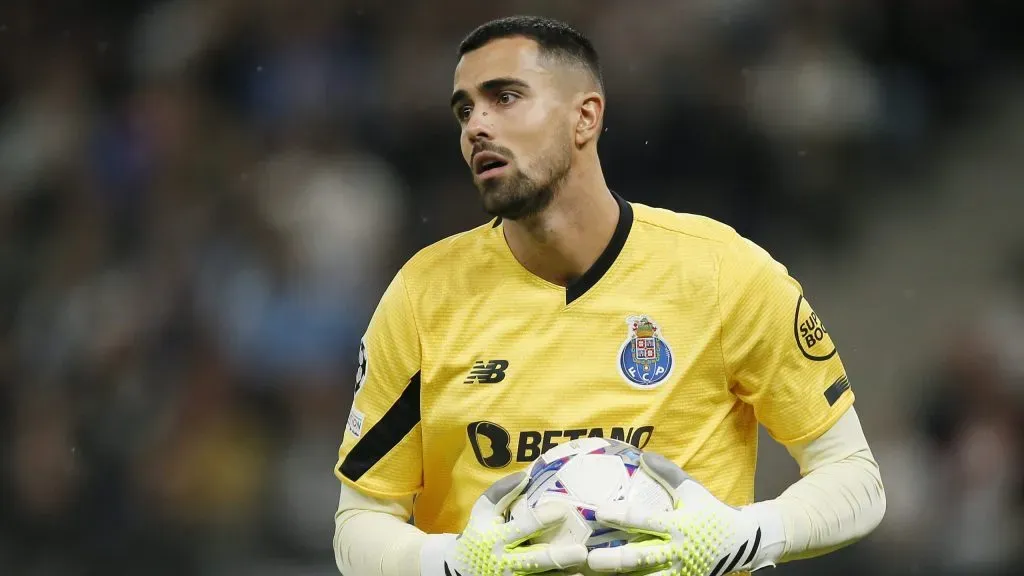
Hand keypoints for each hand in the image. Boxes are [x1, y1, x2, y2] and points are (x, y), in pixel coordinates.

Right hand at [420, 472, 588, 575]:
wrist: (458, 569)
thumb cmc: (478, 533)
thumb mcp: (483, 511)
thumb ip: (502, 492)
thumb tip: (526, 475)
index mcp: (496, 538)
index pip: (525, 526)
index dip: (545, 517)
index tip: (564, 510)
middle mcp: (505, 561)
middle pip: (536, 560)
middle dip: (559, 557)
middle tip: (581, 552)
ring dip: (562, 575)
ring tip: (582, 571)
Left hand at [587, 453, 770, 575]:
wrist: (742, 542)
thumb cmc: (711, 512)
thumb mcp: (692, 490)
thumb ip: (667, 473)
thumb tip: (644, 456)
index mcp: (678, 525)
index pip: (644, 520)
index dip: (620, 516)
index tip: (599, 512)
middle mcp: (676, 551)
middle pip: (640, 558)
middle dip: (614, 560)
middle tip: (590, 558)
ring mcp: (679, 571)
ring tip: (596, 575)